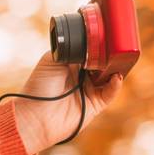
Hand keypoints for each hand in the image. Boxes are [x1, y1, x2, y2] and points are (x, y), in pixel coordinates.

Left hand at [9, 53, 125, 153]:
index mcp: (70, 64)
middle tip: (114, 50)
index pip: (89, 52)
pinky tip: (116, 77)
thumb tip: (90, 45)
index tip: (105, 39)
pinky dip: (116, 85)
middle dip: (109, 57)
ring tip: (117, 62)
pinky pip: (110, 93)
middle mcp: (80, 77)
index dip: (97, 46)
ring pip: (109, 77)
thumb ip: (70, 50)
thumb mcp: (51, 60)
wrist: (36, 116)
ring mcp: (88, 90)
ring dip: (115, 69)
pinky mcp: (95, 104)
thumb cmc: (38, 87)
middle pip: (102, 64)